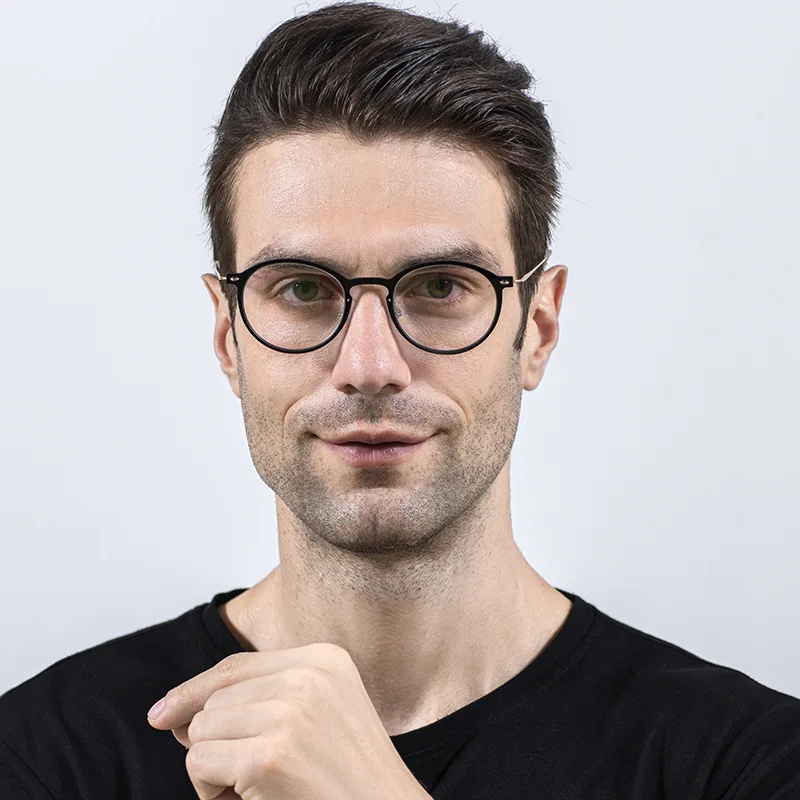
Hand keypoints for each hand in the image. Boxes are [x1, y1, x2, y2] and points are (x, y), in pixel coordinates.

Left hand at [146, 643, 431, 799]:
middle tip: (250, 775)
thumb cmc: (349, 778)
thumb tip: (173, 712)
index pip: (237, 665)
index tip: (165, 711)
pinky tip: (250, 799)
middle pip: (216, 698)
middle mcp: (309, 676)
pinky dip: (210, 790)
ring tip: (257, 786)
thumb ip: (259, 699)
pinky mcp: (272, 756)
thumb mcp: (319, 715)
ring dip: (213, 767)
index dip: (195, 689)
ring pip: (202, 729)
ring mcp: (292, 713)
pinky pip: (201, 762)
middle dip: (215, 741)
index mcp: (325, 659)